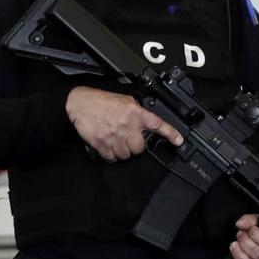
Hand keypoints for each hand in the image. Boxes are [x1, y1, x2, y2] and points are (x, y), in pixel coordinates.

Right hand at [66, 86, 183, 161]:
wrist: (79, 103)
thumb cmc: (100, 101)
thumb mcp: (125, 100)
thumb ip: (136, 112)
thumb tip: (145, 121)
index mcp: (135, 113)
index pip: (158, 124)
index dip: (170, 134)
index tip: (179, 140)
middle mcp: (127, 126)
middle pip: (139, 149)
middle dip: (135, 147)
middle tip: (128, 141)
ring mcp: (114, 136)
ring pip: (125, 155)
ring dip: (122, 152)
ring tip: (116, 143)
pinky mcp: (101, 143)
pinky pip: (111, 158)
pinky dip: (111, 156)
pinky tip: (108, 147)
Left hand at [228, 214, 258, 258]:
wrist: (256, 236)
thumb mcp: (256, 220)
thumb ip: (250, 220)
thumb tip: (241, 224)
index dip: (256, 235)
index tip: (251, 229)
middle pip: (257, 255)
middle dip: (244, 242)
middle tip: (241, 235)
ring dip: (238, 254)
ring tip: (236, 245)